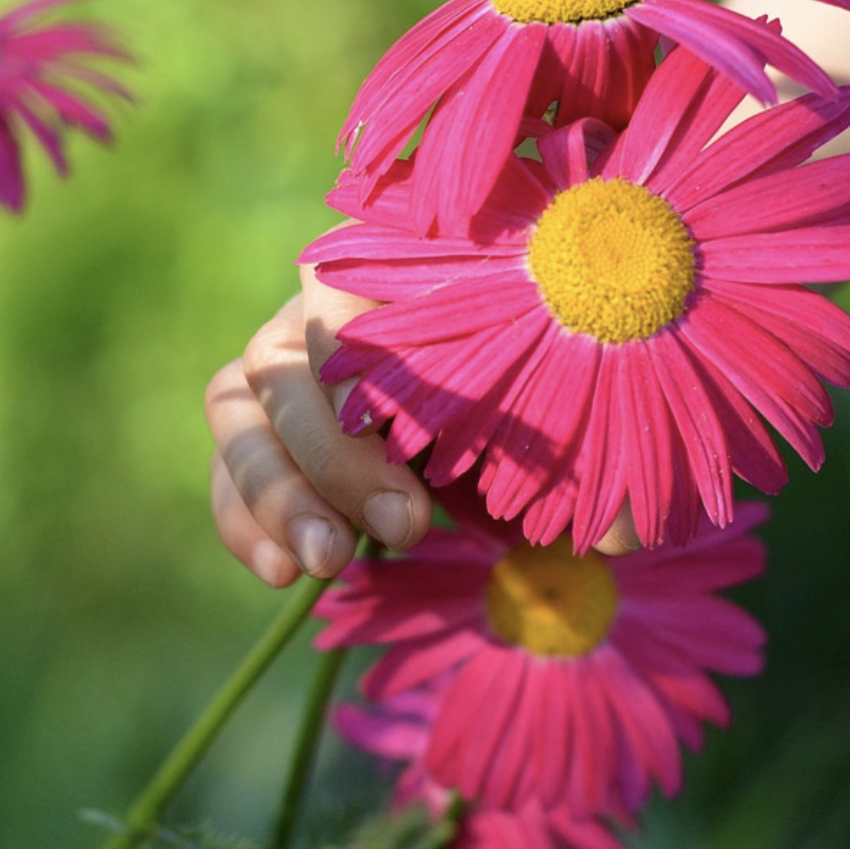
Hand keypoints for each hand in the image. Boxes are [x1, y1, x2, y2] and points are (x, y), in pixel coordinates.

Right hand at [205, 261, 644, 585]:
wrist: (515, 434)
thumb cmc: (543, 402)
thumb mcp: (569, 421)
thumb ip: (592, 462)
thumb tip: (622, 532)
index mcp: (391, 275)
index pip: (341, 282)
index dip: (355, 350)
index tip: (401, 434)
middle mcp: (317, 312)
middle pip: (282, 361)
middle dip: (333, 452)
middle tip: (401, 524)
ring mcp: (278, 376)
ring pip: (238, 416)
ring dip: (277, 492)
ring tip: (327, 562)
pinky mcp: (256, 438)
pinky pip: (227, 477)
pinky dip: (246, 523)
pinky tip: (283, 573)